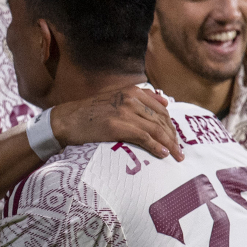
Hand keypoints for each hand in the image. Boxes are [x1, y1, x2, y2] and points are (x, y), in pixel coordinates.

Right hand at [50, 85, 183, 160]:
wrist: (67, 120)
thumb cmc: (90, 113)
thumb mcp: (116, 98)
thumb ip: (140, 98)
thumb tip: (165, 101)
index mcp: (132, 91)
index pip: (161, 108)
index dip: (171, 125)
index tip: (175, 138)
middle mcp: (131, 98)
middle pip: (161, 119)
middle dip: (173, 136)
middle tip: (179, 151)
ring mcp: (124, 111)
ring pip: (156, 129)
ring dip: (169, 144)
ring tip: (176, 156)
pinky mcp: (118, 126)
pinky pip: (144, 137)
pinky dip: (156, 146)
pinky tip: (163, 154)